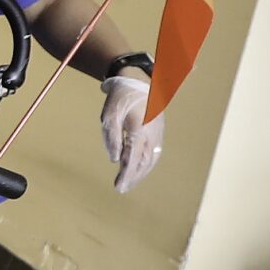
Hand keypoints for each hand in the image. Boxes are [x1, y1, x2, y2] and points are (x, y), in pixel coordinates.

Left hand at [99, 72, 160, 192]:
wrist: (137, 81)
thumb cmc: (120, 98)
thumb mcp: (109, 115)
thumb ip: (112, 137)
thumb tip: (115, 159)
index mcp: (139, 130)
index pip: (133, 158)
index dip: (126, 175)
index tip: (119, 187)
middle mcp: (151, 133)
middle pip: (144, 162)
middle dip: (134, 177)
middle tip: (122, 188)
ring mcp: (157, 132)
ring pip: (152, 159)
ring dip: (141, 173)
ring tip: (130, 182)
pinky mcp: (159, 131)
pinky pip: (155, 152)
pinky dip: (147, 164)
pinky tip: (140, 169)